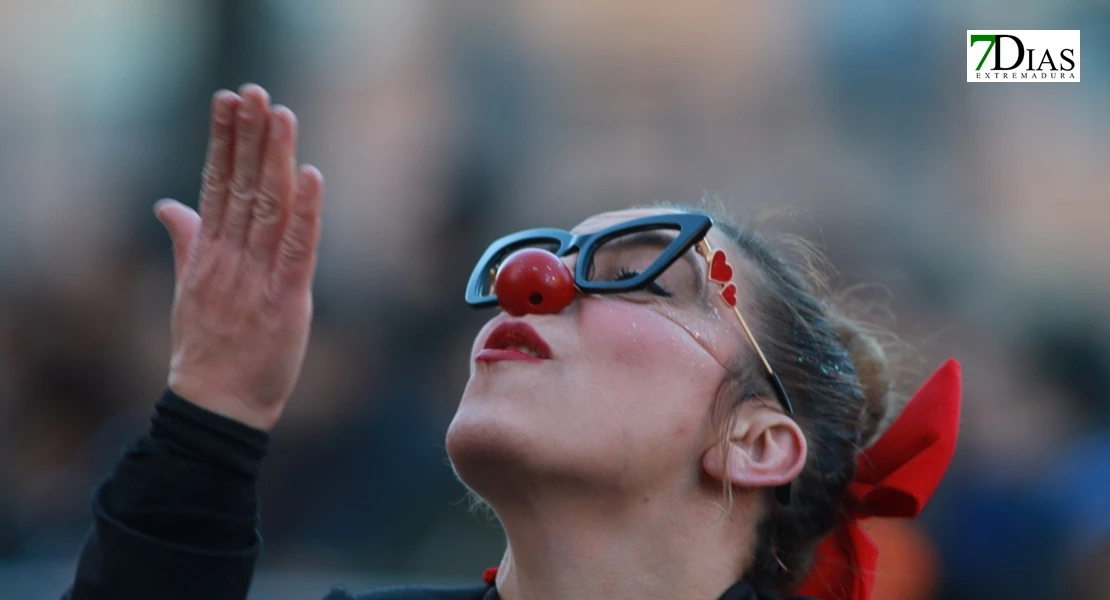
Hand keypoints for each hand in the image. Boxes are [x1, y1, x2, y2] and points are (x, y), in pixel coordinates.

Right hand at [154, 84, 323, 430]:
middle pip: (239, 185)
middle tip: (254, 91)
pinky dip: (307, 212)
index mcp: (207, 253)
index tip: (229, 101)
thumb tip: (168, 204)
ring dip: (275, 159)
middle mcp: (228, 258)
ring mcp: (254, 278)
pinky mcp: (284, 300)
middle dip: (248, 136)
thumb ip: (184, 242)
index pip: (215, 184)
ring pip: (267, 207)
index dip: (224, 141)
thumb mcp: (188, 288)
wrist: (215, 406)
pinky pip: (297, 249)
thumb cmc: (207, 348)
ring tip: (280, 115)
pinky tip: (312, 175)